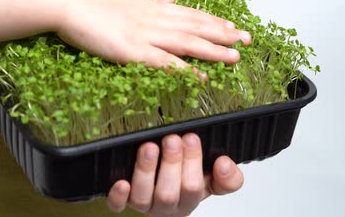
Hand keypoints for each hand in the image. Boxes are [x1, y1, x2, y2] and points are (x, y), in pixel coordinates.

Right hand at [57, 0, 250, 69]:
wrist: (67, 1)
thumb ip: (148, 0)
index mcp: (150, 7)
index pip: (188, 13)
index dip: (212, 20)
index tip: (231, 24)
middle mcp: (153, 18)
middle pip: (195, 26)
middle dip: (223, 33)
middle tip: (248, 39)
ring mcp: (144, 34)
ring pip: (187, 42)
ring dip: (213, 49)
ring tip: (236, 56)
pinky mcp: (132, 51)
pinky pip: (164, 62)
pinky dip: (186, 70)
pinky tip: (202, 77)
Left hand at [106, 133, 243, 215]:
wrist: (160, 194)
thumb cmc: (184, 182)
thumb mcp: (210, 178)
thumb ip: (227, 177)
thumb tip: (224, 163)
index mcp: (189, 199)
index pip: (195, 188)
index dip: (193, 163)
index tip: (191, 138)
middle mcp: (167, 206)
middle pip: (169, 194)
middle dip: (171, 164)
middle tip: (172, 140)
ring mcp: (144, 205)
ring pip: (143, 197)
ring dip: (146, 172)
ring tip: (149, 148)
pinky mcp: (122, 203)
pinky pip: (117, 206)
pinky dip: (119, 196)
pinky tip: (121, 182)